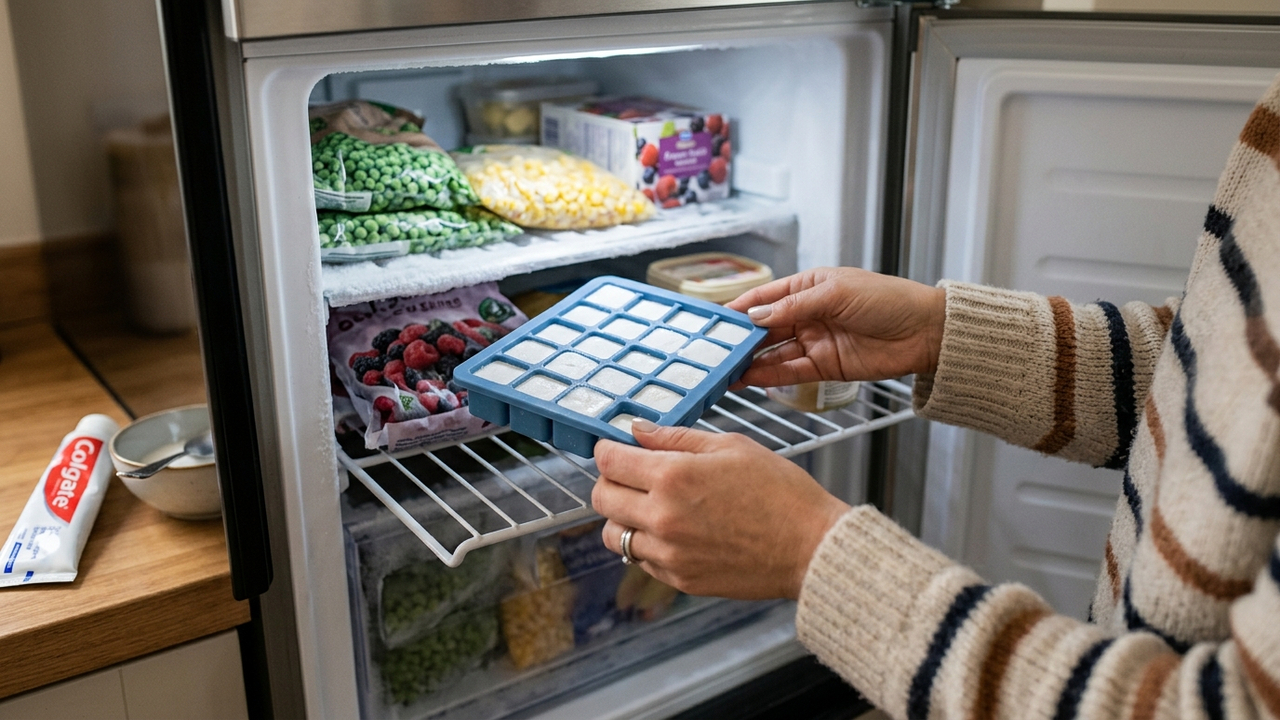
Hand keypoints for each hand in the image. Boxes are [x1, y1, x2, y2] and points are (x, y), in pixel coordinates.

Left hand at [592, 419, 849, 599]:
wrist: (811, 547)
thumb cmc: (780, 492)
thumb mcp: (731, 447)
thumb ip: (676, 438)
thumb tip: (637, 430)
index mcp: (673, 476)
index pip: (608, 461)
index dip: (608, 450)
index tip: (616, 449)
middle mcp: (662, 517)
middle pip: (602, 498)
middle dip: (611, 481)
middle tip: (632, 476)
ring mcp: (669, 553)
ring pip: (614, 535)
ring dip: (623, 517)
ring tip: (652, 507)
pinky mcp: (680, 579)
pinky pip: (641, 560)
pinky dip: (647, 544)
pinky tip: (675, 531)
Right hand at [725, 267, 944, 387]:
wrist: (924, 332)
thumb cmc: (888, 300)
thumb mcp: (836, 293)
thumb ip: (793, 306)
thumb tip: (755, 316)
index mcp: (807, 287)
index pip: (764, 298)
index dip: (739, 309)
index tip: (714, 321)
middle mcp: (806, 314)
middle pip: (764, 328)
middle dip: (740, 340)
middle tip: (714, 351)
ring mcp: (814, 342)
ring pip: (773, 353)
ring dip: (750, 362)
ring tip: (725, 370)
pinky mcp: (824, 367)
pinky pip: (790, 372)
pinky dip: (769, 376)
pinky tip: (749, 379)